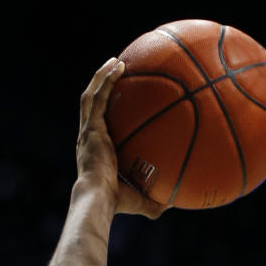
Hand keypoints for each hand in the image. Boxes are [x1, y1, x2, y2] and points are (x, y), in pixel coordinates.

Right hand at [77, 58, 167, 219]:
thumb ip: (156, 201)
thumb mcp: (141, 201)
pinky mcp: (91, 127)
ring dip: (103, 76)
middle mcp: (89, 137)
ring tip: (116, 61)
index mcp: (97, 151)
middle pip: (93, 104)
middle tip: (116, 71)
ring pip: (92, 95)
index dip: (106, 111)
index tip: (119, 101)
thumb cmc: (118, 204)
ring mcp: (88, 130)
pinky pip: (98, 97)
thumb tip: (177, 202)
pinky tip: (118, 65)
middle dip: (103, 85)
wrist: (99, 199)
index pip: (100, 125)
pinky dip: (106, 79)